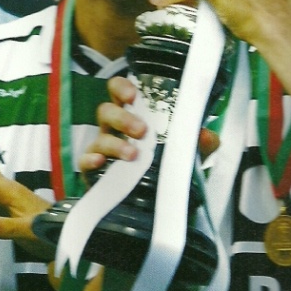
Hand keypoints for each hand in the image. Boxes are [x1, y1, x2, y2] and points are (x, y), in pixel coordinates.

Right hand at [79, 76, 219, 174]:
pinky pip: (84, 162)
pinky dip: (90, 160)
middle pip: (107, 111)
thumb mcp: (191, 154)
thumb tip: (206, 135)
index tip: (134, 95)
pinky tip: (99, 162)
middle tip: (142, 130)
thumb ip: (202, 144)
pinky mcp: (94, 172)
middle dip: (123, 117)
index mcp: (134, 115)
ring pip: (98, 137)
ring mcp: (102, 149)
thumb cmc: (168, 166)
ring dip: (114, 143)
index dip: (122, 88)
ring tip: (132, 154)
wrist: (156, 202)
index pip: (120, 92)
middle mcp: (114, 128)